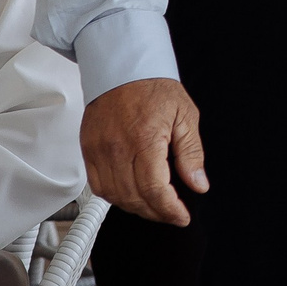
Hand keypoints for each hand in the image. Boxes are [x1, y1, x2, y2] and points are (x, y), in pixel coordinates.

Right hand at [81, 78, 206, 225]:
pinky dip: (114, 197)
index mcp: (145, 139)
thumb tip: (198, 183)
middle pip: (134, 198)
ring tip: (154, 205)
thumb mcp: (186, 116)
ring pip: (114, 196)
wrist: (123, 69)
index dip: (170, 210)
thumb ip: (191, 154)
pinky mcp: (88, 150)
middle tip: (171, 212)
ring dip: (135, 208)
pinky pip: (98, 186)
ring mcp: (99, 151)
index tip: (181, 216)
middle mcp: (118, 148)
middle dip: (156, 212)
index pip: (155, 190)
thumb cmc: (154, 88)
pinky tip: (130, 194)